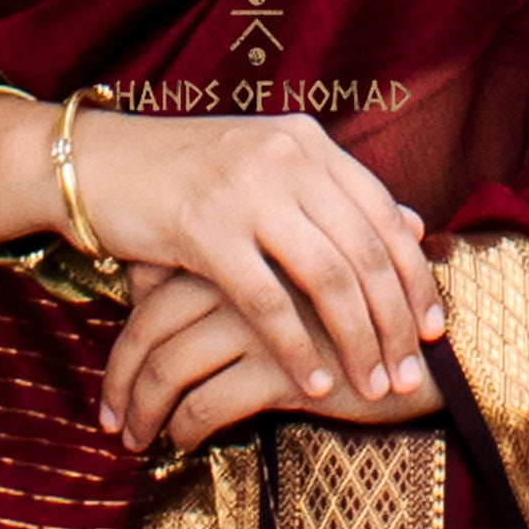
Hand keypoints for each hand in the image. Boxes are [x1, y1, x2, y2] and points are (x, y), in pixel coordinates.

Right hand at [72, 108, 445, 417]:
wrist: (94, 163)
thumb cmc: (183, 175)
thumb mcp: (266, 170)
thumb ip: (333, 195)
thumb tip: (411, 224)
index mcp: (308, 144)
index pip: (385, 217)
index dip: (416, 278)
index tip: (434, 329)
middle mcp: (287, 160)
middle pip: (367, 252)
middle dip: (396, 322)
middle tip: (411, 373)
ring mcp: (247, 192)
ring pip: (329, 279)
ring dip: (358, 341)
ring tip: (373, 384)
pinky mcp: (204, 229)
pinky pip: (267, 302)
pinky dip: (296, 349)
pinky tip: (311, 383)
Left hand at [99, 266, 440, 458]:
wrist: (443, 345)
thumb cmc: (361, 320)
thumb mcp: (294, 294)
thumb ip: (234, 289)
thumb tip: (155, 296)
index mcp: (242, 250)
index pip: (150, 293)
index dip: (123, 344)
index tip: (113, 386)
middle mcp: (244, 277)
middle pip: (147, 329)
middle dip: (120, 383)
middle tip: (112, 425)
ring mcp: (264, 320)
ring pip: (169, 367)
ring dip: (144, 412)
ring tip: (138, 441)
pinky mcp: (286, 366)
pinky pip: (209, 402)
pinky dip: (186, 428)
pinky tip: (185, 443)